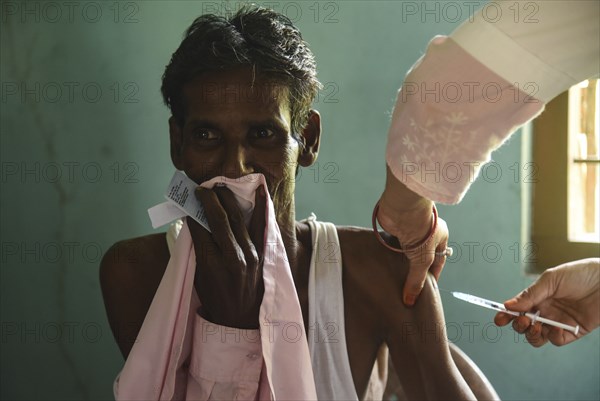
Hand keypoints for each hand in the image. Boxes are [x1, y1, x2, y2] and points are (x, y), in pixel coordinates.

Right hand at [187, 185, 266, 328]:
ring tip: (220, 187)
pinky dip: (260, 207)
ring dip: (227, 198)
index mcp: (211, 264)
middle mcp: (231, 257)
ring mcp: (250, 254)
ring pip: (237, 218)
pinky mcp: (262, 254)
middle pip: (218, 219)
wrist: (240, 320)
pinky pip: (260, 226)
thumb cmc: (215, 298)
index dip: (193, 211)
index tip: (190, 200)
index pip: (200, 228)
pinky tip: (259, 189)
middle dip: (209, 199)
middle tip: (202, 188)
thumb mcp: (198, 277)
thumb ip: (198, 250)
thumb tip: (195, 221)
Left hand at [378, 166, 449, 305]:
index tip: (424, 292)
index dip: (431, 277)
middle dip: (413, 271)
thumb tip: (410, 300)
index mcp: (440, 237)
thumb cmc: (421, 229)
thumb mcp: (423, 260)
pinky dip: (388, 255)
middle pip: (420, 257)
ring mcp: (410, 231)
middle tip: (406, 288)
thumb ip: (416, 280)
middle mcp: (426, 233)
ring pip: (404, 252)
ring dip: (399, 263)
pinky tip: (384, 265)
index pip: (437, 262)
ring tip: (393, 280)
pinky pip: (392, 246)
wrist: (403, 207)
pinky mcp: (395, 229)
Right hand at [495, 258, 599, 346]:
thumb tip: (508, 305)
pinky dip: (553, 337)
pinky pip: (557, 340)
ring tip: (537, 325)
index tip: (499, 319)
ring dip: (532, 334)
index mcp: (538, 297)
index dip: (506, 315)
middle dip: (519, 325)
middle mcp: (546, 311)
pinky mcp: (573, 332)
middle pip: (524, 325)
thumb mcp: (551, 280)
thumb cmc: (580, 274)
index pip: (517, 309)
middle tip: (524, 319)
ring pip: (537, 337)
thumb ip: (530, 294)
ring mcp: (558, 322)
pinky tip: (557, 327)